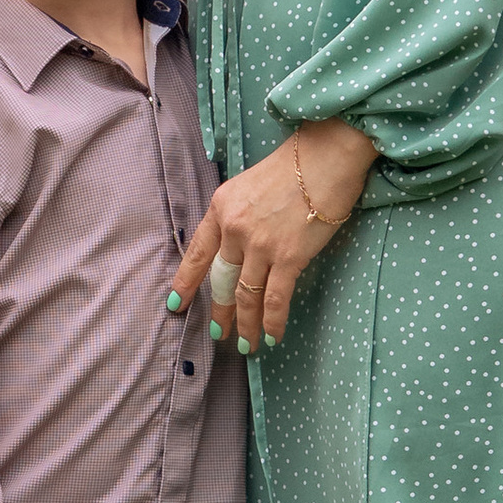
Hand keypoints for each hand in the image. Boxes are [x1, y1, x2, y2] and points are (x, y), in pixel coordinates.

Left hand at [172, 117, 377, 351]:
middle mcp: (235, 229)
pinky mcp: (289, 257)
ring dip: (246, 324)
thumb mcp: (248, 185)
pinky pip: (275, 298)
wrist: (325, 157)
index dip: (186, 281)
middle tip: (218, 332)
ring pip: (246, 295)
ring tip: (246, 344)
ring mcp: (260, 245)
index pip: (197, 253)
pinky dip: (273, 321)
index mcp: (221, 208)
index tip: (177, 303)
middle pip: (222, 280)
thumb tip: (238, 245)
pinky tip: (273, 336)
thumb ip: (238, 215)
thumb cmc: (293, 167)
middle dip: (220, 311)